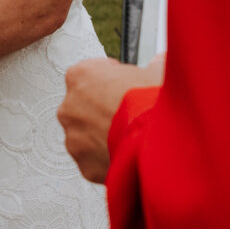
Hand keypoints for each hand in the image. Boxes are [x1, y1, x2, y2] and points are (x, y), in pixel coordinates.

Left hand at [59, 59, 159, 184]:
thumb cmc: (151, 103)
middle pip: (83, 106)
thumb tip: (160, 64)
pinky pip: (95, 159)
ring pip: (87, 135)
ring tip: (130, 135)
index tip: (123, 84)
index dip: (110, 79)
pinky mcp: (84, 164)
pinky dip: (108, 158)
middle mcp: (69, 106)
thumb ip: (152, 66)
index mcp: (81, 76)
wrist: (156, 141)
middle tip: (128, 113)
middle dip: (102, 109)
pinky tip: (128, 152)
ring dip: (103, 135)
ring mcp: (74, 138)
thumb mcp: (157, 72)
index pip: (88, 73)